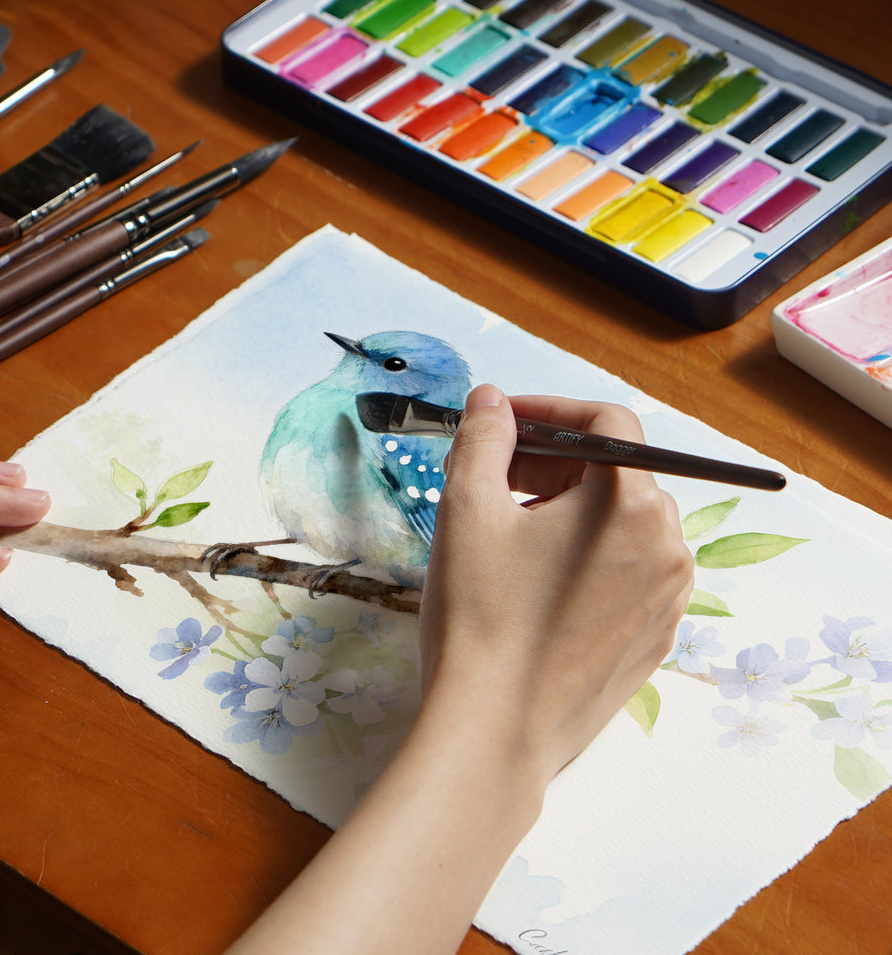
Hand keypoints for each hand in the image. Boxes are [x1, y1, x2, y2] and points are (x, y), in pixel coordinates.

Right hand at [224, 386, 692, 954]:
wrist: (494, 736)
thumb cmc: (480, 616)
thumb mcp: (468, 510)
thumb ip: (483, 438)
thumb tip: (490, 400)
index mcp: (632, 502)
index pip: (607, 421)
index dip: (550, 407)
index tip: (501, 422)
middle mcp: (669, 545)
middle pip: (619, 471)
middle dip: (554, 458)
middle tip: (494, 474)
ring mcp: (669, 598)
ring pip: (625, 523)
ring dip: (573, 508)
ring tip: (513, 531)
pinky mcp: (656, 640)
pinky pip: (630, 572)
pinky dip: (590, 557)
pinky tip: (539, 583)